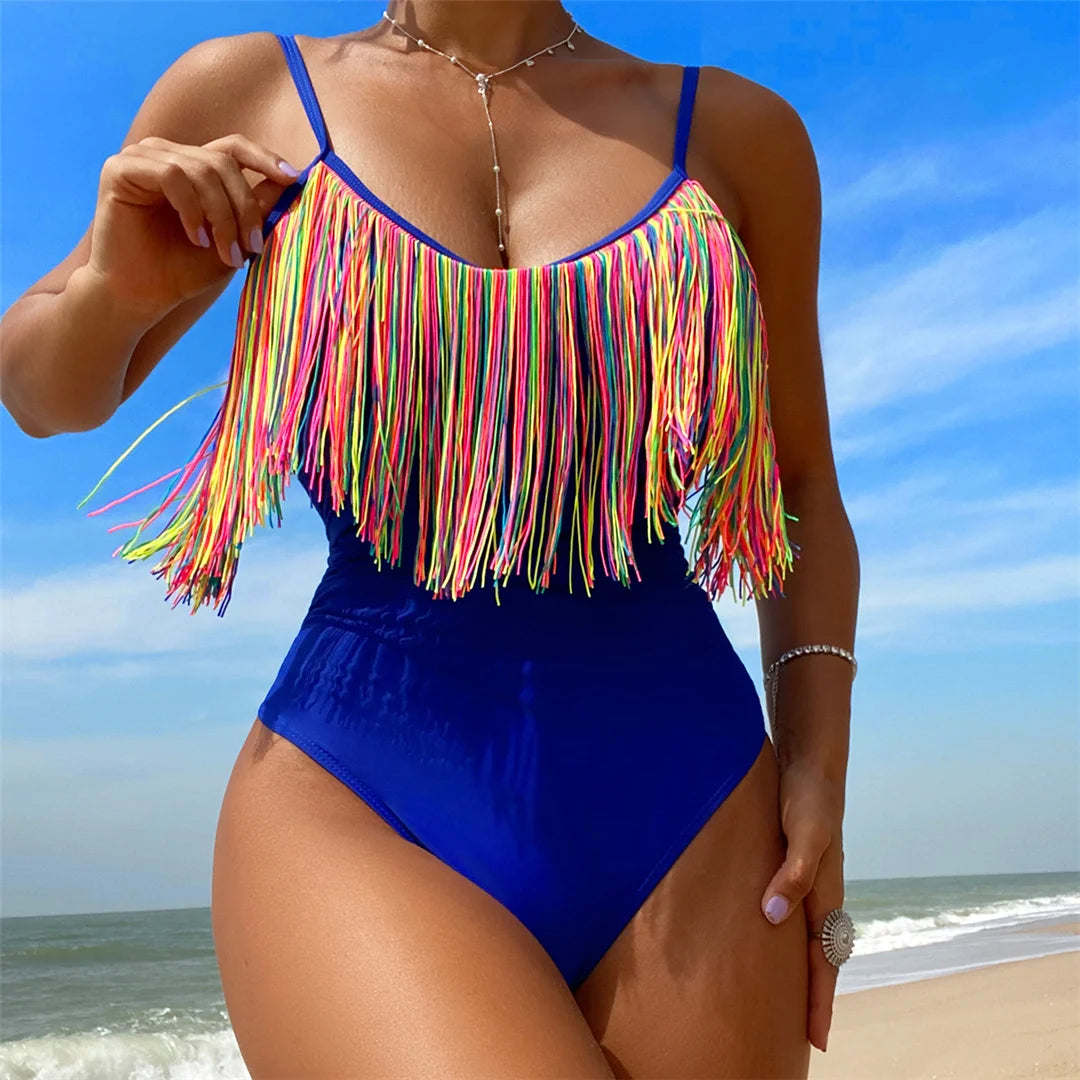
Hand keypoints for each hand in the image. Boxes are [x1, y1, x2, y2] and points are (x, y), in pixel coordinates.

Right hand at [88, 133, 301, 317]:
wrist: (140, 298)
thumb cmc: (182, 273)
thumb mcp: (232, 241)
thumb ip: (256, 210)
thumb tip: (288, 181)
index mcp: (192, 167)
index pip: (233, 148)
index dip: (264, 159)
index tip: (293, 179)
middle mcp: (167, 155)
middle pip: (223, 163)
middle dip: (244, 208)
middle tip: (252, 247)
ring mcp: (142, 158)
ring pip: (201, 169)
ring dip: (221, 215)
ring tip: (221, 251)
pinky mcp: (119, 169)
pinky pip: (172, 175)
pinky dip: (191, 210)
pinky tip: (195, 238)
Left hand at [759, 758, 845, 1052]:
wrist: (810, 763)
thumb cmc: (807, 797)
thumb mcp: (804, 833)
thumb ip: (793, 873)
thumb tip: (774, 916)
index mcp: (827, 893)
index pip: (825, 960)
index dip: (820, 1000)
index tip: (818, 1040)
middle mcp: (822, 893)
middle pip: (821, 957)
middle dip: (815, 997)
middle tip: (806, 1036)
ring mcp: (809, 881)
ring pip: (809, 937)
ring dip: (804, 971)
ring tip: (791, 1000)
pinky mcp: (793, 866)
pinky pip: (795, 913)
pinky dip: (790, 939)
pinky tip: (774, 940)